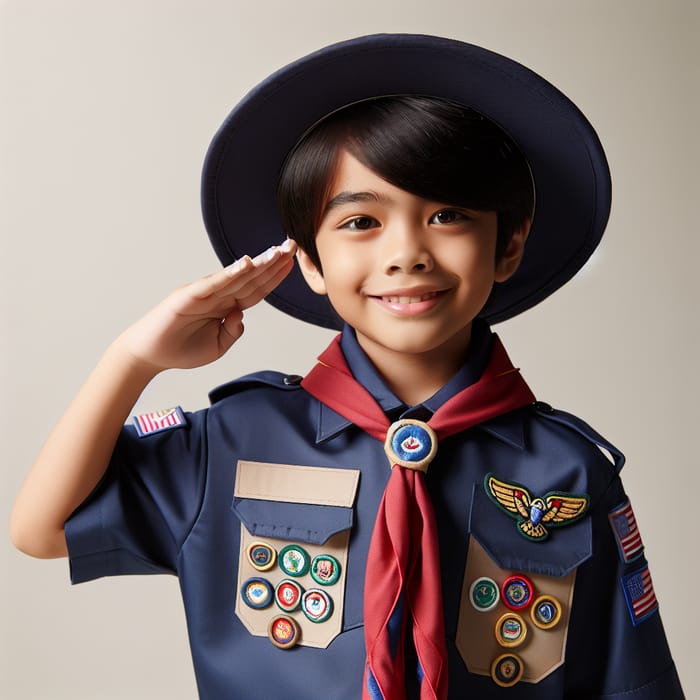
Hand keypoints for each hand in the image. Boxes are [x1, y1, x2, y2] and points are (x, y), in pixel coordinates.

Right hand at [116, 239, 296, 371]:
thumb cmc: (182, 349)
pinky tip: (245, 263)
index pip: (257, 289)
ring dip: (258, 263)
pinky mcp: (188, 297)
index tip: (292, 262)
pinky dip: (229, 273)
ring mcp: (204, 294)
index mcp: (228, 306)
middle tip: (292, 245)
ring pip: (236, 277)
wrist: (150, 355)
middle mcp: (218, 295)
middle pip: (252, 278)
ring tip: (276, 251)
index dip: (275, 276)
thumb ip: (233, 332)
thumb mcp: (218, 346)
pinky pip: (213, 284)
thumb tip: (242, 315)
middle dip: (273, 262)